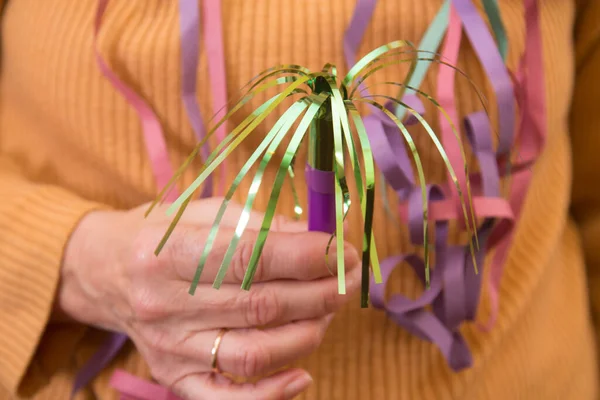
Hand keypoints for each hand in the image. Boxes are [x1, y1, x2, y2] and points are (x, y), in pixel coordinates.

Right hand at [59, 197, 360, 399]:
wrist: (104, 270)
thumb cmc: (161, 234)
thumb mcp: (203, 213)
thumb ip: (259, 224)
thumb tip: (317, 238)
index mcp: (169, 252)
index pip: (251, 258)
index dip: (306, 256)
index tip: (341, 250)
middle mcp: (165, 304)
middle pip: (261, 306)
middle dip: (320, 293)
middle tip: (349, 278)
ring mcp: (170, 347)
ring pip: (254, 354)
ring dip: (307, 334)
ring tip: (329, 312)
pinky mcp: (173, 376)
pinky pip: (226, 399)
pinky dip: (272, 393)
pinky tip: (303, 374)